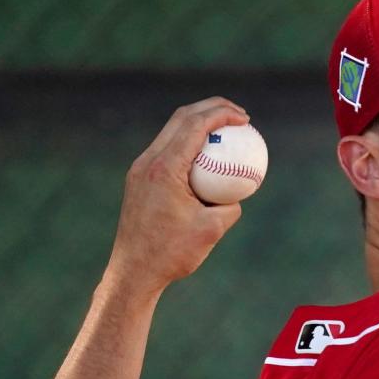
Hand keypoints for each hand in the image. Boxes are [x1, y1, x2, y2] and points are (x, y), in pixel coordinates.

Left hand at [105, 98, 249, 295]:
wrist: (134, 270)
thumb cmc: (172, 254)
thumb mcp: (212, 230)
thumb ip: (230, 208)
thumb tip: (237, 195)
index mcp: (165, 168)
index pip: (195, 125)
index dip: (222, 114)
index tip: (245, 118)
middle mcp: (148, 161)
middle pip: (181, 118)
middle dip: (212, 108)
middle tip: (238, 116)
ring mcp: (140, 169)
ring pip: (171, 132)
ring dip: (198, 125)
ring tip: (224, 133)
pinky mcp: (139, 179)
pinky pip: (166, 151)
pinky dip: (188, 145)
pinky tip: (206, 160)